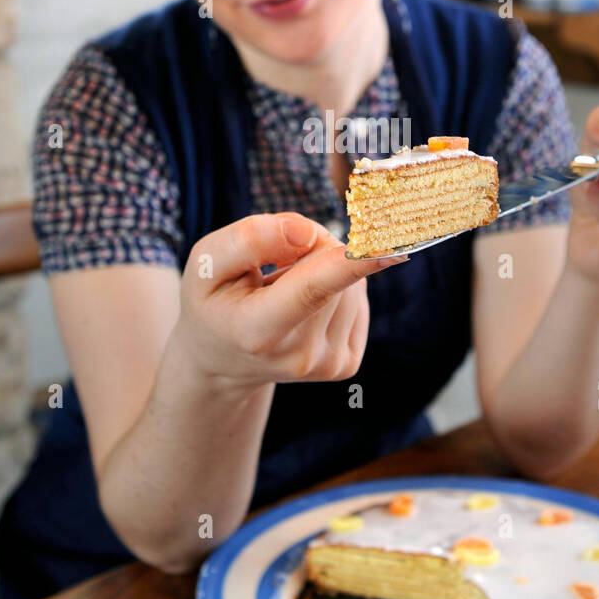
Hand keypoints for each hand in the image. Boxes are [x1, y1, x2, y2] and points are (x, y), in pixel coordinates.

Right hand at [177, 212, 405, 386]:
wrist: (221, 359)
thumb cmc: (213, 301)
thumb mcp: (206, 262)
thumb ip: (249, 239)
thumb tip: (308, 233)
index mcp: (257, 331)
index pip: (312, 290)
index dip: (352, 264)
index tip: (392, 248)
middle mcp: (298, 355)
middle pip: (333, 270)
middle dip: (312, 248)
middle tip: (275, 265)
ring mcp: (326, 365)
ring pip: (353, 282)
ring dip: (324, 269)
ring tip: (284, 289)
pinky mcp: (346, 365)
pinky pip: (358, 299)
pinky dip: (336, 289)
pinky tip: (304, 306)